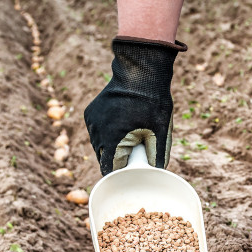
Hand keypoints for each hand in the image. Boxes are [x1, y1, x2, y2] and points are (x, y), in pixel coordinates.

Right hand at [84, 37, 185, 174]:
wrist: (140, 72)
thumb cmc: (153, 103)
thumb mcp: (161, 132)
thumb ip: (157, 155)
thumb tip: (156, 173)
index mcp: (112, 140)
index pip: (110, 169)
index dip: (120, 175)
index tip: (129, 178)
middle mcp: (96, 132)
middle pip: (104, 158)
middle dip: (117, 161)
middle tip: (134, 158)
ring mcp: (92, 121)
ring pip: (99, 145)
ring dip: (111, 147)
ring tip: (129, 141)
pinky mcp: (90, 112)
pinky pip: (96, 131)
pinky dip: (107, 134)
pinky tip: (120, 129)